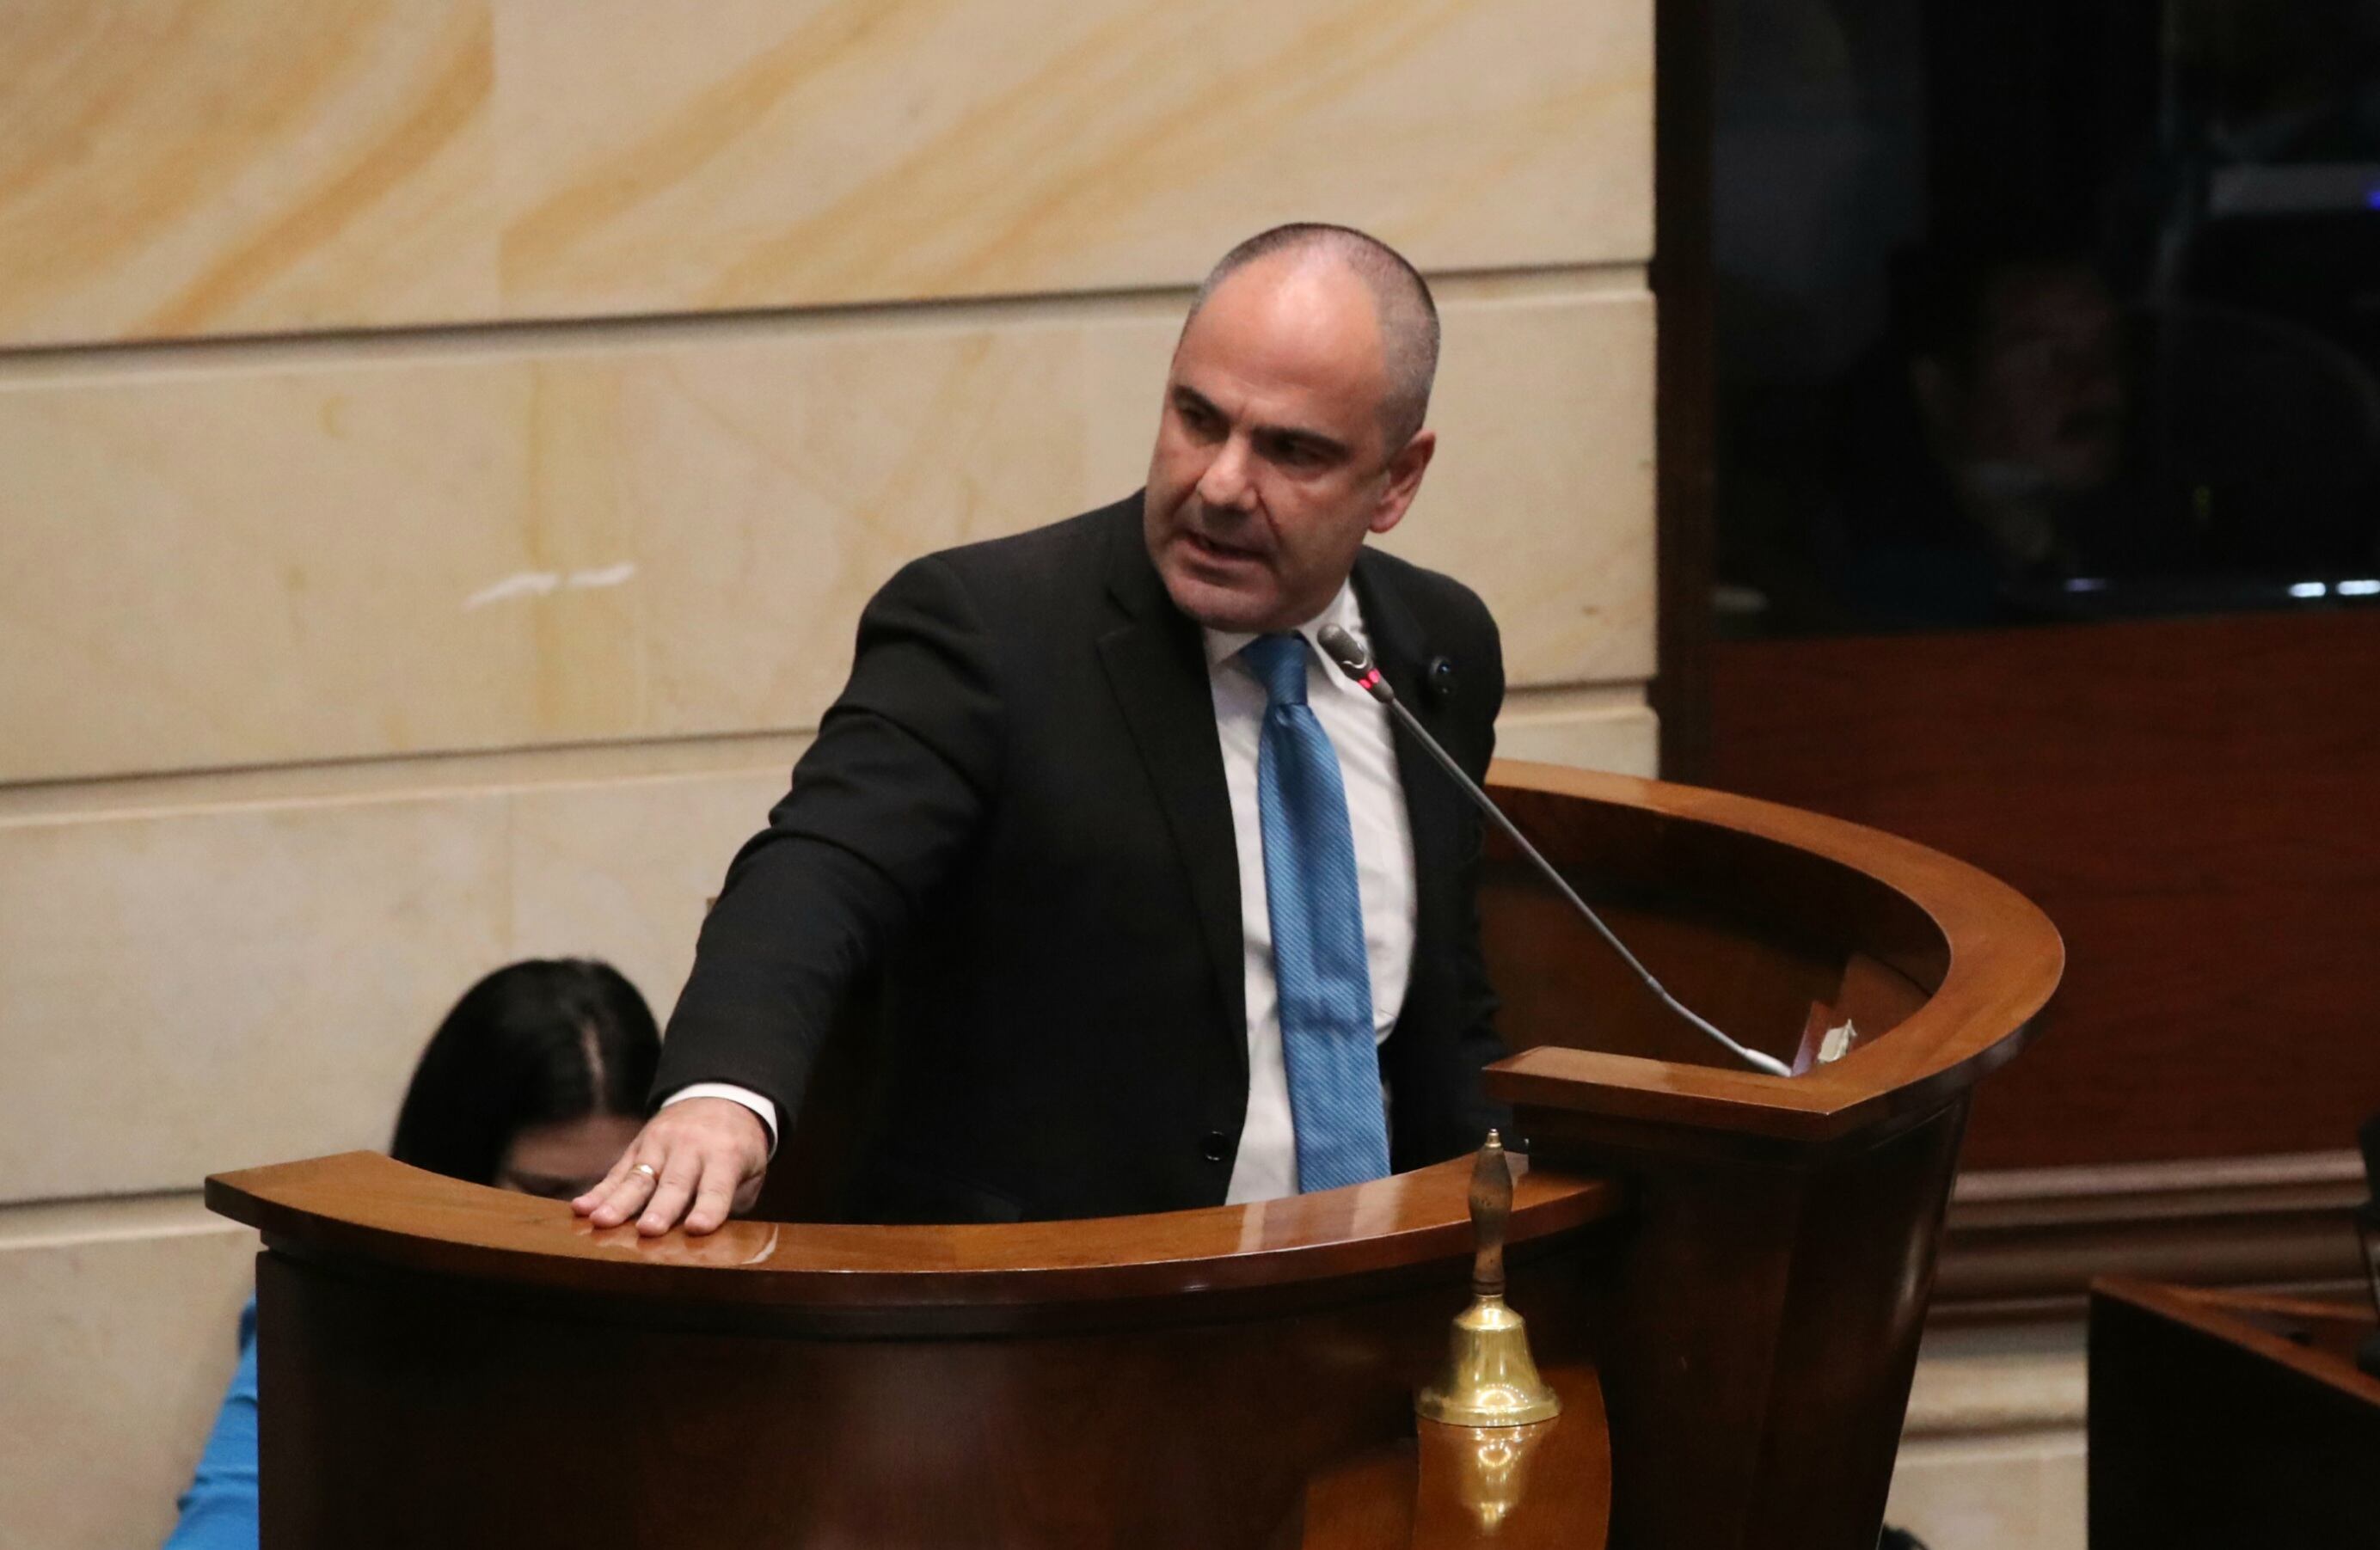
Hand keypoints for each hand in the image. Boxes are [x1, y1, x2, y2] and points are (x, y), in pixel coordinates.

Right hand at [572, 1098, 768, 1235]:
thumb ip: (734, 1199)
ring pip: (638, 1177)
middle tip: (648, 1230)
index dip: (708, 1207)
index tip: (697, 1228)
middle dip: (660, 1208)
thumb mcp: (752, 1167)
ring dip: (619, 1201)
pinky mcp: (638, 1146)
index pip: (717, 1185)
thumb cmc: (737, 1146)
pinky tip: (582, 1208)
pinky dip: (599, 1191)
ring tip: (602, 1221)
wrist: (720, 1097)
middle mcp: (690, 1147)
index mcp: (726, 1154)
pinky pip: (617, 1172)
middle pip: (674, 1182)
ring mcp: (660, 1144)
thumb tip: (709, 1234)